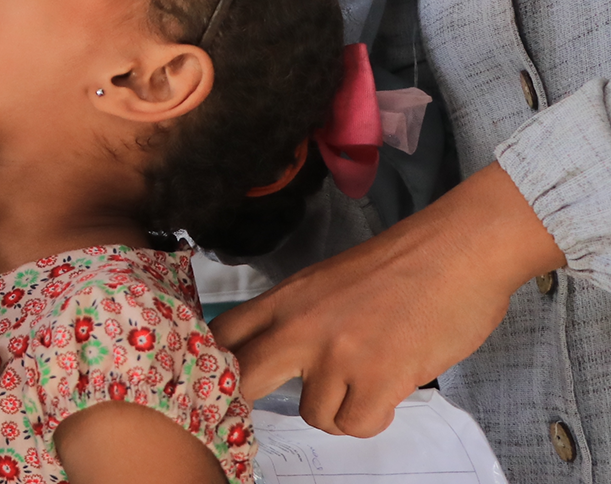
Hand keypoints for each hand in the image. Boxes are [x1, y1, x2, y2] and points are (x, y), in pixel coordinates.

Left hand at [213, 163, 563, 436]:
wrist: (459, 250)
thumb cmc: (403, 263)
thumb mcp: (328, 280)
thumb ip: (298, 316)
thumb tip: (279, 357)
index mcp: (285, 299)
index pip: (222, 335)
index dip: (216, 363)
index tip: (226, 378)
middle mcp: (300, 328)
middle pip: (242, 380)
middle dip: (256, 399)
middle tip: (289, 396)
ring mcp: (338, 356)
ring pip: (312, 414)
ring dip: (337, 410)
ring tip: (363, 385)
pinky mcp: (380, 379)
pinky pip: (356, 425)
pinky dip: (371, 418)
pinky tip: (386, 394)